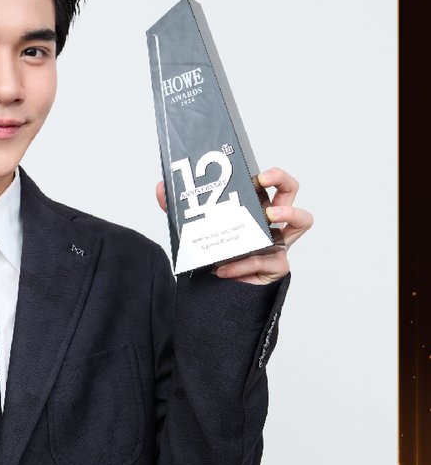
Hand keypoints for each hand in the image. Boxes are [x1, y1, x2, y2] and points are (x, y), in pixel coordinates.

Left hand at [155, 167, 313, 284]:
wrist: (217, 291)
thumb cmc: (216, 254)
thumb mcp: (195, 229)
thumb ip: (177, 210)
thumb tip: (161, 188)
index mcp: (254, 207)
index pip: (269, 182)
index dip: (270, 174)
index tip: (257, 173)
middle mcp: (271, 221)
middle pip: (291, 191)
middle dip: (282, 180)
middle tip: (266, 179)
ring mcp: (278, 242)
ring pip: (302, 221)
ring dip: (289, 213)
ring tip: (269, 215)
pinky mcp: (276, 266)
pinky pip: (265, 261)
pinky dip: (242, 265)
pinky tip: (223, 268)